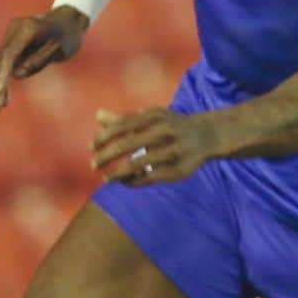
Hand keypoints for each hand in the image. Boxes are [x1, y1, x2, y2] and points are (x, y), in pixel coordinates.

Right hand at [0, 5, 87, 112]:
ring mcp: (10, 35)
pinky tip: (3, 97)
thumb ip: (39, 61)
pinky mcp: (11, 43)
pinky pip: (3, 63)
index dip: (2, 74)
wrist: (67, 22)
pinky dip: (2, 79)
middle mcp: (14, 29)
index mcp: (28, 29)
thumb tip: (17, 75)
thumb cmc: (68, 37)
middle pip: (0, 59)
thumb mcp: (59, 50)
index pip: (10, 54)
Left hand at [91, 108, 217, 186]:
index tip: (91, 147)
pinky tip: (125, 182)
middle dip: (107, 156)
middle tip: (93, 165)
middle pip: (128, 144)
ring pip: (138, 164)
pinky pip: (150, 178)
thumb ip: (124, 119)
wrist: (206, 135)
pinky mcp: (178, 169)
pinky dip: (135, 181)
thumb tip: (97, 116)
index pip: (122, 126)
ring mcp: (172, 151)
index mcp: (154, 117)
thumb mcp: (150, 118)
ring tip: (106, 178)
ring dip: (118, 173)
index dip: (104, 137)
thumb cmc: (171, 125)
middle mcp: (163, 132)